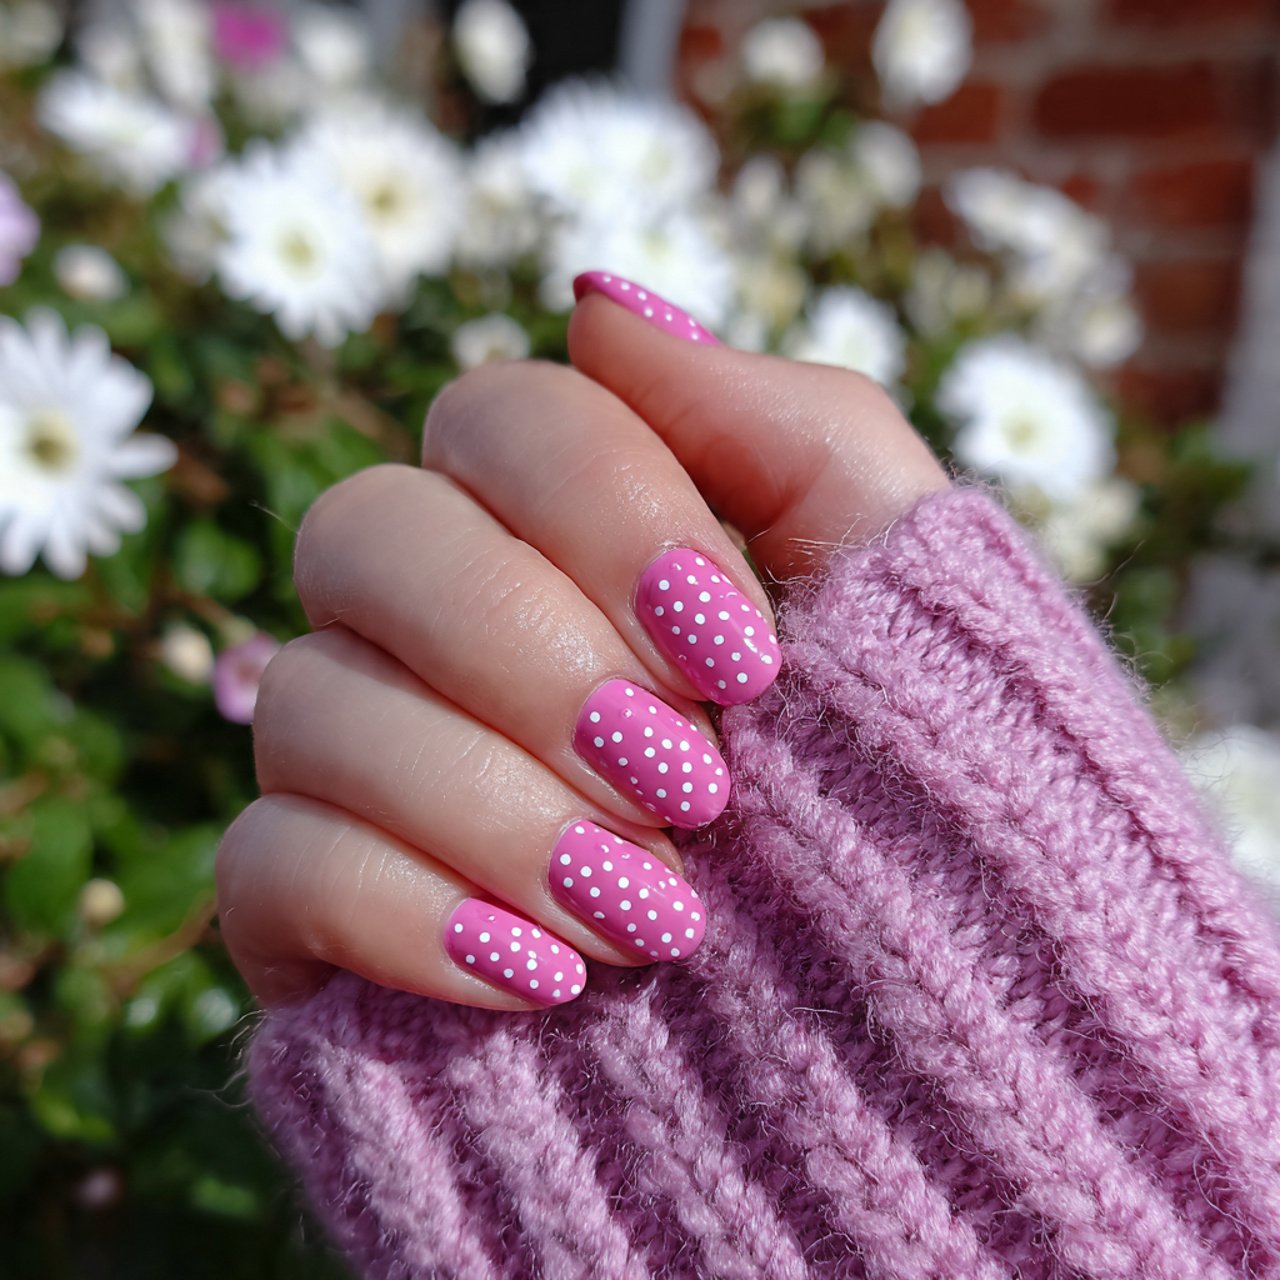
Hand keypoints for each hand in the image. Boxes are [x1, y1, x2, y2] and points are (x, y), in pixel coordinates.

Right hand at [215, 273, 948, 1010]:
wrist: (901, 1054)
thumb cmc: (917, 808)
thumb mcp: (906, 602)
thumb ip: (786, 429)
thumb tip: (601, 302)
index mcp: (577, 539)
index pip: (498, 417)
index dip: (602, 508)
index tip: (745, 653)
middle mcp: (452, 632)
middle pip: (365, 531)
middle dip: (529, 653)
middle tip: (691, 784)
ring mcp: (376, 769)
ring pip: (303, 699)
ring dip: (490, 806)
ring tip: (654, 918)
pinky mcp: (326, 913)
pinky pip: (263, 866)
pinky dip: (406, 915)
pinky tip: (542, 984)